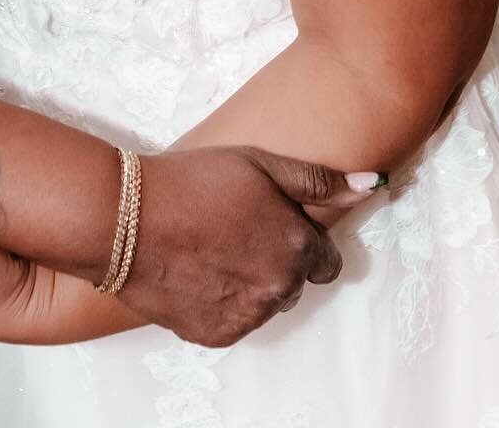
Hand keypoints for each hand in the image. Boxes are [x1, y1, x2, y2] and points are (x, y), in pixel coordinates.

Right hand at [118, 146, 375, 347]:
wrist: (125, 218)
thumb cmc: (192, 181)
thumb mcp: (259, 163)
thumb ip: (319, 181)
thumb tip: (373, 183)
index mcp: (297, 246)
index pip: (326, 260)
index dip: (300, 239)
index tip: (271, 224)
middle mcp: (280, 289)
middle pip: (294, 282)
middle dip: (274, 260)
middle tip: (234, 230)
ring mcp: (248, 317)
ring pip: (264, 304)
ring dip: (248, 283)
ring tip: (210, 248)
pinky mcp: (216, 335)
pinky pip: (232, 322)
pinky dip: (219, 303)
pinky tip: (195, 271)